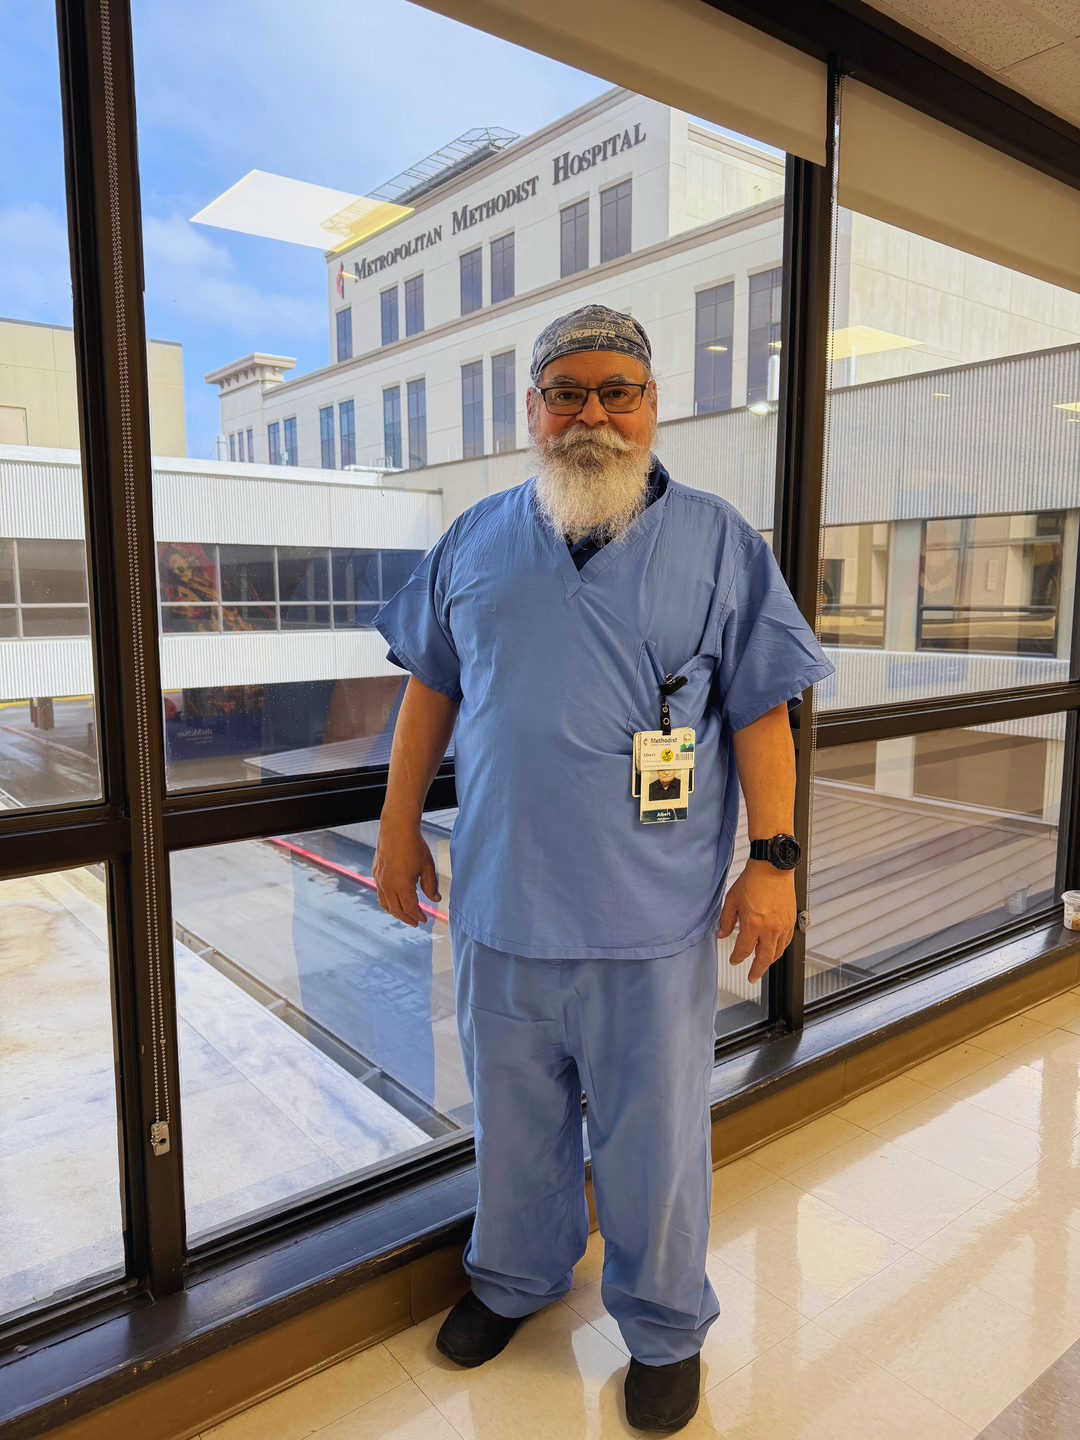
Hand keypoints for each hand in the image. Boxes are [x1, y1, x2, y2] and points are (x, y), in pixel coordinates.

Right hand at [373, 818, 440, 926]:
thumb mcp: (428, 866)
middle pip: (396, 910)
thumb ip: (431, 885)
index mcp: (401, 885)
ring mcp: (379, 879)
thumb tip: (435, 899)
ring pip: (385, 903)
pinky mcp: (376, 873)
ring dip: (395, 912)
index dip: (418, 916)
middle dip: (407, 918)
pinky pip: (380, 893)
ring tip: (404, 915)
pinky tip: (395, 899)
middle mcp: (387, 885)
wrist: (397, 828)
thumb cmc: (414, 845)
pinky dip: (388, 901)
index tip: (424, 920)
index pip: (410, 908)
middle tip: (415, 922)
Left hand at [718, 861, 795, 984]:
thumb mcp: (732, 900)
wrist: (772, 868)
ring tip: (762, 966)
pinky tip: (774, 951)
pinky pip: (786, 942)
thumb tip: (721, 934)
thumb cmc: (752, 881)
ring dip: (768, 962)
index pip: (743, 950)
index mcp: (753, 924)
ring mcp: (782, 926)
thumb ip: (726, 921)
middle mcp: (769, 929)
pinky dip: (779, 950)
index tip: (734, 961)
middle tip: (752, 978)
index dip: (737, 958)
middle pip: (763, 958)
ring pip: (777, 952)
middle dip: (756, 971)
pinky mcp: (791, 921)